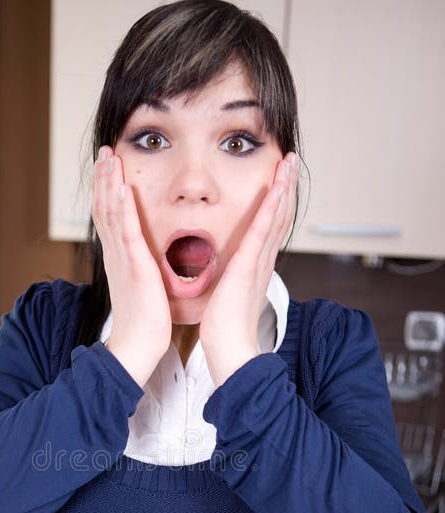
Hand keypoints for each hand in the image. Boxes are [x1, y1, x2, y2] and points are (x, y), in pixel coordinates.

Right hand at [92, 147, 171, 385]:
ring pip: (110, 213)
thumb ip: (142, 267)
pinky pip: (126, 231)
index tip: (110, 166)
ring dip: (109, 182)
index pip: (109, 217)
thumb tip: (147, 259)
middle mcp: (115, 254)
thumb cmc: (145, 321)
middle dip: (103, 178)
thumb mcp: (142, 286)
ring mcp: (122, 259)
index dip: (106, 190)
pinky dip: (122, 208)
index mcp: (119, 258)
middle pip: (104, 207)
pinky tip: (121, 187)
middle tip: (105, 151)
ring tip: (109, 157)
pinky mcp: (133, 266)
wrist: (138, 346)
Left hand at [199, 153, 298, 385]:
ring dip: (284, 187)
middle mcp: (262, 261)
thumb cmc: (224, 330)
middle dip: (286, 186)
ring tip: (289, 162)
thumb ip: (230, 281)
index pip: (271, 227)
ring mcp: (258, 262)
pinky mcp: (249, 266)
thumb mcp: (227, 297)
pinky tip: (277, 186)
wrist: (230, 350)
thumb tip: (227, 275)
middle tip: (290, 160)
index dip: (277, 202)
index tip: (279, 179)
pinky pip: (263, 230)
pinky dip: (272, 206)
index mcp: (256, 267)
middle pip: (280, 216)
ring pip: (276, 217)